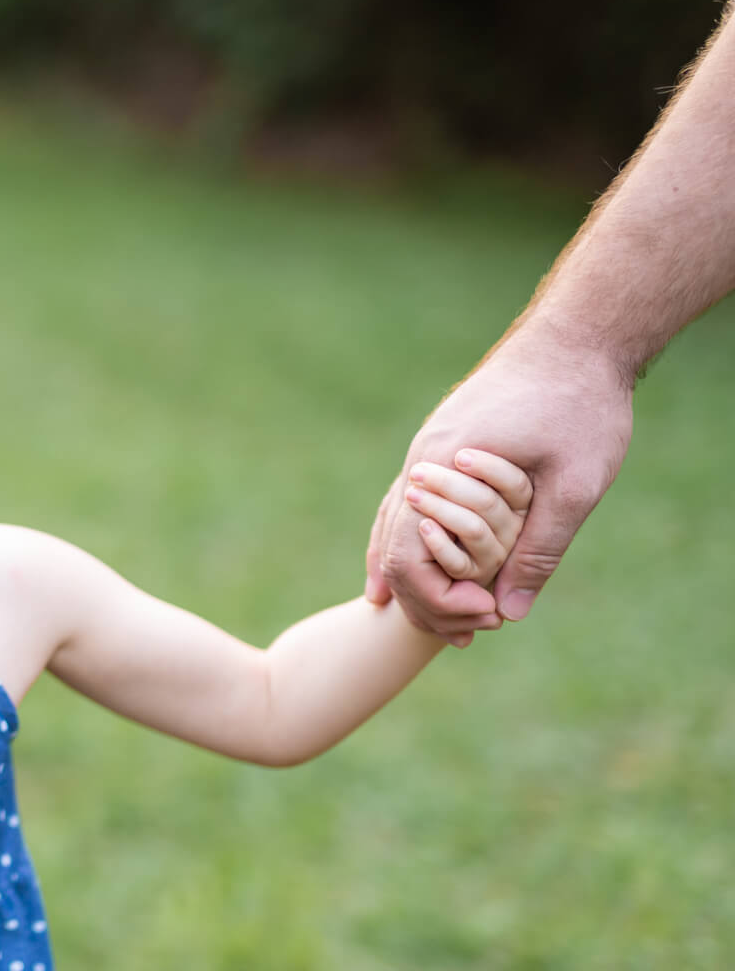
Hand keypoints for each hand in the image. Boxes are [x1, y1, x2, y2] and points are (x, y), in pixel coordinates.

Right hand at [366, 328, 633, 639]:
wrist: (576, 333)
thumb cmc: (580, 403)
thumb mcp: (575, 486)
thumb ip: (540, 550)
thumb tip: (511, 613)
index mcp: (442, 467)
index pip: (407, 554)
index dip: (436, 599)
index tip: (481, 621)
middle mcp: (421, 459)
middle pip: (391, 544)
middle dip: (419, 597)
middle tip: (459, 637)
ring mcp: (426, 447)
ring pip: (391, 521)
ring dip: (405, 571)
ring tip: (415, 616)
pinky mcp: (440, 440)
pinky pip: (406, 500)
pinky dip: (404, 537)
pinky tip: (414, 556)